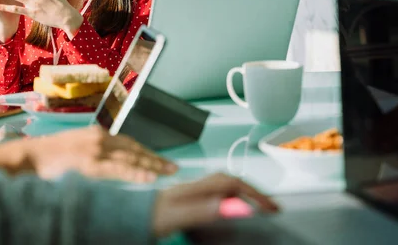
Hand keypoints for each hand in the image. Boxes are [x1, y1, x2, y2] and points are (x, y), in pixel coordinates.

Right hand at [25, 125, 177, 182]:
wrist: (27, 157)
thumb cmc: (49, 156)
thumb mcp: (77, 148)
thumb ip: (96, 153)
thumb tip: (113, 162)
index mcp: (97, 135)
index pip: (129, 144)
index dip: (147, 153)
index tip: (161, 161)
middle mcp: (99, 139)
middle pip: (134, 149)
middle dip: (155, 159)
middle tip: (174, 167)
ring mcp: (95, 151)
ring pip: (130, 158)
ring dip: (151, 165)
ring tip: (167, 172)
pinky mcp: (89, 164)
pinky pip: (117, 170)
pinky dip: (134, 173)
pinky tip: (148, 178)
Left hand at [152, 173, 279, 237]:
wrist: (125, 216)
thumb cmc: (147, 216)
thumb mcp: (179, 215)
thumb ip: (206, 210)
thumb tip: (236, 206)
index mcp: (196, 188)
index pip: (234, 184)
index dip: (255, 194)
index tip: (272, 208)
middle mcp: (194, 186)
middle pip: (231, 182)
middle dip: (254, 191)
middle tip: (272, 206)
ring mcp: (190, 191)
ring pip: (224, 185)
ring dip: (244, 192)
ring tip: (259, 204)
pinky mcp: (185, 198)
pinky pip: (215, 192)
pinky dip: (230, 196)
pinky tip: (231, 205)